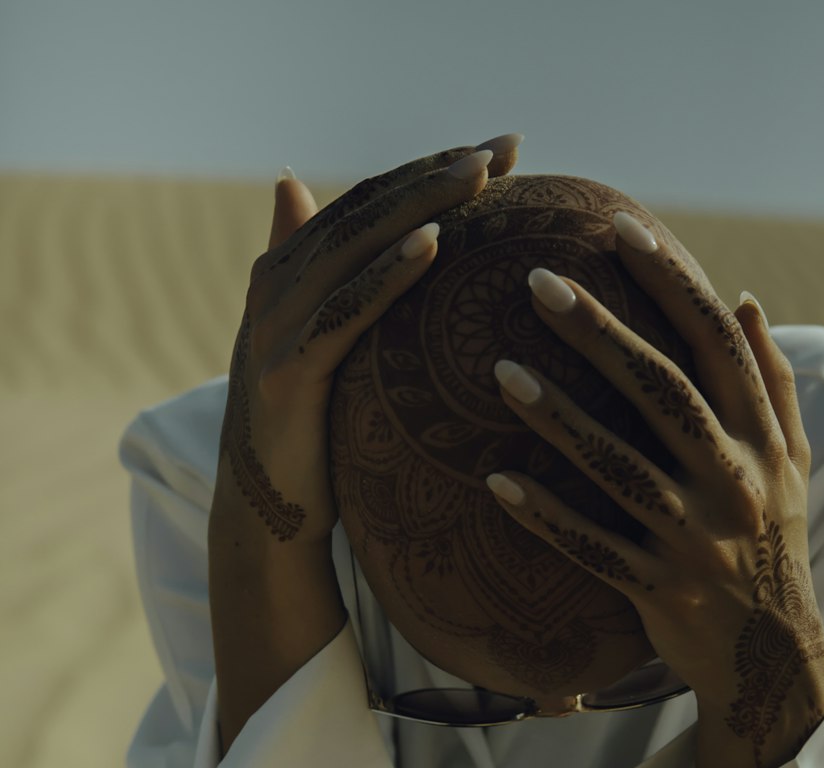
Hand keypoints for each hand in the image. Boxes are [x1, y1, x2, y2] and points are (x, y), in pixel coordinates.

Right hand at [212, 133, 523, 548]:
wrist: (268, 509)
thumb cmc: (310, 428)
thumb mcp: (319, 345)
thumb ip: (320, 273)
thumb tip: (290, 184)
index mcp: (289, 273)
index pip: (367, 203)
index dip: (427, 171)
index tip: (497, 150)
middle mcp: (276, 286)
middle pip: (364, 213)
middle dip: (435, 175)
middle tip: (503, 149)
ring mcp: (276, 328)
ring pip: (354, 250)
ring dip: (419, 207)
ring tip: (479, 177)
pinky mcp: (286, 374)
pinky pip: (344, 316)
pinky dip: (385, 276)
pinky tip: (432, 246)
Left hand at [486, 213, 823, 767]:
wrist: (773, 652)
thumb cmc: (776, 539)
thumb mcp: (794, 461)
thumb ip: (772, 382)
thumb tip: (746, 299)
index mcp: (765, 440)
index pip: (718, 345)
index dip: (672, 284)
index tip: (620, 230)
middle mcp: (735, 482)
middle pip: (664, 394)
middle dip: (602, 334)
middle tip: (538, 282)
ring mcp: (697, 539)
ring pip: (620, 470)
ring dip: (560, 418)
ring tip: (499, 371)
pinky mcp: (661, 590)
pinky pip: (594, 550)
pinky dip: (546, 517)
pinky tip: (494, 482)